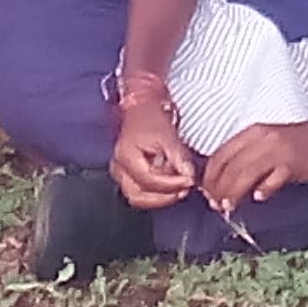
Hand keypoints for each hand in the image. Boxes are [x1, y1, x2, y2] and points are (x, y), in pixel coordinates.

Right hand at [110, 90, 199, 208]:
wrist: (142, 108)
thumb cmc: (150, 117)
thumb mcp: (167, 134)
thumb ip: (178, 156)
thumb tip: (188, 175)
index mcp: (125, 156)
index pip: (147, 180)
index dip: (170, 184)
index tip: (188, 181)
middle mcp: (119, 169)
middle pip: (139, 196)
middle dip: (164, 195)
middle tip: (184, 188)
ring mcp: (121, 174)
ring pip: (139, 198)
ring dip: (161, 197)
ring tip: (179, 187)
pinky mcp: (128, 176)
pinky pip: (141, 192)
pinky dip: (158, 191)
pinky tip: (172, 182)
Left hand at [200, 108, 307, 211]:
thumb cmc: (300, 142)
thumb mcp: (268, 144)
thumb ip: (248, 159)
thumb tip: (226, 184)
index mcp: (252, 133)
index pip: (220, 155)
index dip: (210, 177)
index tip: (207, 194)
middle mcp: (262, 139)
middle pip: (230, 166)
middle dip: (218, 188)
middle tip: (215, 205)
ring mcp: (278, 150)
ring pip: (245, 173)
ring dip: (234, 192)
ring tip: (228, 207)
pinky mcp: (294, 162)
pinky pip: (273, 178)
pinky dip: (263, 189)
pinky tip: (259, 198)